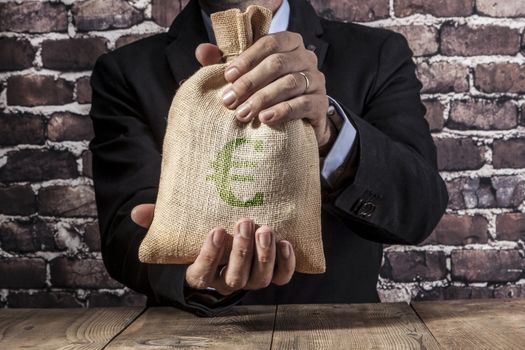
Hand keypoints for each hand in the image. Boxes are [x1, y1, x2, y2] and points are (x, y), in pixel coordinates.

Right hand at [131, 204, 295, 295]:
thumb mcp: (179, 228)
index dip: (210, 256)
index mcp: (202, 274)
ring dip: (264, 255)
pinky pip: (282, 277)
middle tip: (245, 222)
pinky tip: (286, 243)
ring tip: (266, 229)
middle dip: (242, 251)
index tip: (216, 231)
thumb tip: (138, 213)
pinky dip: (286, 263)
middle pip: (235, 279)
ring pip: (260, 279)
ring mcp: (252, 280)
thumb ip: (159, 221)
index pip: (202, 274)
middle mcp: (227, 282)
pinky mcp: (273, 274)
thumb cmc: (201, 233)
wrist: (230, 236)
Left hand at [195, 32, 330, 146]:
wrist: (300, 123)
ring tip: (243, 113)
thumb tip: (202, 51)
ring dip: (262, 98)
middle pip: (277, 63)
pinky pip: (302, 104)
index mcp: (289, 44)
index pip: (269, 42)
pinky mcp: (320, 104)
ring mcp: (316, 80)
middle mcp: (306, 58)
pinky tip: (265, 119)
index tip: (228, 76)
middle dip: (249, 82)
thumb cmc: (270, 93)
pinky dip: (281, 111)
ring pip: (289, 83)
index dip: (247, 58)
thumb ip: (226, 62)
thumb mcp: (248, 76)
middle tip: (229, 101)